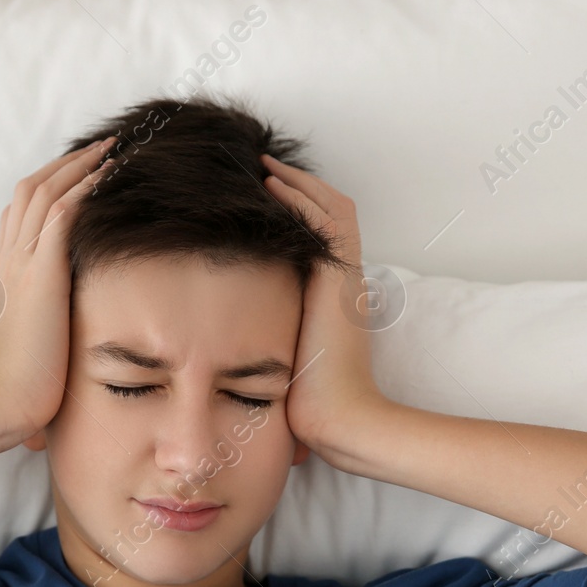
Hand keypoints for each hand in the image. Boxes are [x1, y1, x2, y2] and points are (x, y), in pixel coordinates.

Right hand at [0, 137, 117, 445]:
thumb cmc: (11, 389)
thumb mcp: (27, 350)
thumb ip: (39, 335)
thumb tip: (55, 351)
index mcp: (4, 276)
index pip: (19, 216)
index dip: (46, 189)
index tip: (75, 177)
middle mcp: (8, 261)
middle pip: (30, 191)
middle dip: (65, 165)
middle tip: (99, 149)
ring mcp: (22, 264)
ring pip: (46, 192)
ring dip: (79, 167)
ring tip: (111, 151)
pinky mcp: (41, 273)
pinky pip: (62, 214)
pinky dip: (85, 189)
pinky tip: (110, 178)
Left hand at [260, 153, 386, 466]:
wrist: (340, 420)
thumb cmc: (312, 406)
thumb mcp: (288, 364)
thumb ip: (274, 345)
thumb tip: (240, 356)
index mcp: (336, 299)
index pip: (326, 238)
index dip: (300, 211)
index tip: (265, 197)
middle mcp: (345, 282)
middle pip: (333, 212)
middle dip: (298, 186)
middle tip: (262, 167)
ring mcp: (346, 279)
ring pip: (331, 208)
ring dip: (297, 183)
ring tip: (263, 166)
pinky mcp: (339, 281)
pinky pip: (325, 223)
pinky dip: (299, 199)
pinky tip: (269, 187)